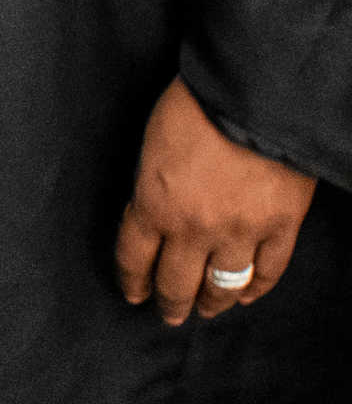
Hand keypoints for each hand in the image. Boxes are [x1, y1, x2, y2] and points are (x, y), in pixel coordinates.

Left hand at [113, 77, 315, 324]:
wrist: (253, 98)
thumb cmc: (192, 108)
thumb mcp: (150, 146)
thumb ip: (150, 187)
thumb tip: (152, 212)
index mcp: (153, 205)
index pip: (134, 257)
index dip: (132, 280)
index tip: (133, 295)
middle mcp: (194, 229)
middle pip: (177, 281)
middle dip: (169, 302)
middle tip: (168, 315)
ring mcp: (241, 232)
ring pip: (222, 285)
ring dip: (211, 303)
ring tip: (205, 311)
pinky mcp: (281, 228)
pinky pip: (268, 270)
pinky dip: (256, 288)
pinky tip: (245, 296)